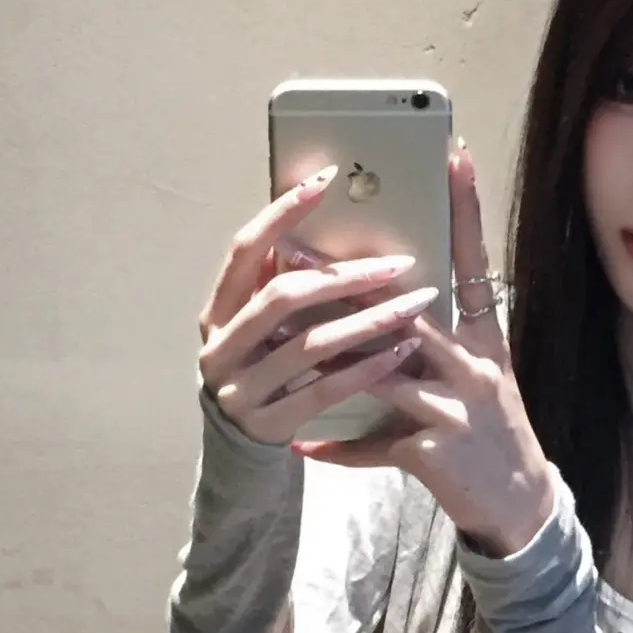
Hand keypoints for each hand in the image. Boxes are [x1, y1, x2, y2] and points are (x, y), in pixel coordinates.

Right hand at [197, 166, 443, 445]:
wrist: (240, 452)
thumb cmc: (263, 370)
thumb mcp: (258, 327)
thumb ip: (277, 283)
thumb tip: (323, 219)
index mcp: (216, 311)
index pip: (245, 250)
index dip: (282, 213)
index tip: (326, 180)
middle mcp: (220, 347)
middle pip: (282, 297)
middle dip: (344, 275)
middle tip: (399, 262)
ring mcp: (240, 389)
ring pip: (310, 346)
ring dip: (368, 322)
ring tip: (416, 304)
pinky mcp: (268, 424)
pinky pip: (324, 390)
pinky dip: (366, 368)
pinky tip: (404, 350)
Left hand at [290, 140, 558, 554]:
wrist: (524, 506)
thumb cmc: (493, 433)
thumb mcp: (481, 377)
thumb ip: (437, 342)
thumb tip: (386, 305)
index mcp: (484, 341)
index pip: (475, 262)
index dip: (466, 209)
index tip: (454, 157)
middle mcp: (473, 368)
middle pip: (407, 313)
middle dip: (348, 286)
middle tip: (300, 253)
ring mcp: (454, 410)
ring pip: (382, 372)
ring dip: (329, 355)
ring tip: (286, 338)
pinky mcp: (433, 453)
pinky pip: (373, 447)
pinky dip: (338, 448)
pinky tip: (303, 445)